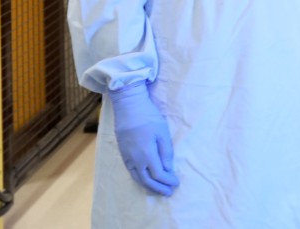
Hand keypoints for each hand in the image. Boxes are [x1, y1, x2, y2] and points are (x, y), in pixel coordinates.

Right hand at [109, 81, 179, 195]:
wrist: (128, 108)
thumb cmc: (148, 117)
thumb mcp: (162, 132)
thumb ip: (166, 152)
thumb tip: (168, 169)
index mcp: (147, 154)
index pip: (158, 174)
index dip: (168, 180)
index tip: (176, 183)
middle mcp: (135, 159)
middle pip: (147, 180)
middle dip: (159, 188)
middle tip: (169, 193)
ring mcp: (128, 158)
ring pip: (138, 178)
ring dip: (149, 186)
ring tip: (158, 191)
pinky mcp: (123, 155)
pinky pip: (131, 172)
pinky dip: (140, 179)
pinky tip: (146, 180)